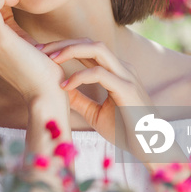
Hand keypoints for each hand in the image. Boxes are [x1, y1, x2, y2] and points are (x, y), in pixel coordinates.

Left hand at [41, 39, 167, 160]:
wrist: (151, 149)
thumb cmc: (126, 131)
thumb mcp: (95, 113)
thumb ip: (79, 100)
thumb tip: (57, 90)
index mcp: (114, 71)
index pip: (87, 48)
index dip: (64, 46)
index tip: (42, 52)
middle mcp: (121, 68)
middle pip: (89, 42)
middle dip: (63, 43)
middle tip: (40, 50)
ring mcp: (126, 76)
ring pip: (97, 49)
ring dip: (71, 50)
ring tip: (51, 59)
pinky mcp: (127, 89)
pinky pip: (100, 74)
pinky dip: (79, 77)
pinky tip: (64, 86)